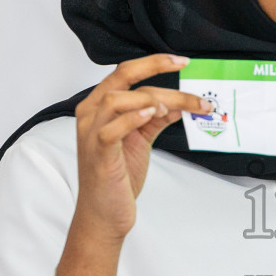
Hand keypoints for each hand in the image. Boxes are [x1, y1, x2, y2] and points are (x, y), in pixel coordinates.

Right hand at [71, 53, 212, 243]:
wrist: (105, 214)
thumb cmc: (118, 177)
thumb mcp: (141, 140)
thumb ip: (157, 119)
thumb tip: (181, 103)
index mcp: (100, 107)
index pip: (125, 72)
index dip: (154, 63)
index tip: (182, 61)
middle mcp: (91, 114)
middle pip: (121, 76)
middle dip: (155, 67)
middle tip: (184, 67)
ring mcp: (91, 133)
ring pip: (117, 99)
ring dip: (149, 97)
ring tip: (170, 107)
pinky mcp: (98, 154)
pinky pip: (111, 129)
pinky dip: (133, 118)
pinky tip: (153, 114)